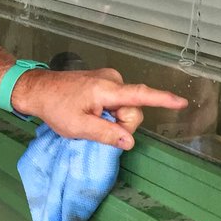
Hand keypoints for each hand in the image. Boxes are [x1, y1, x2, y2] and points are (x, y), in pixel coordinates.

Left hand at [11, 68, 187, 148]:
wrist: (38, 89)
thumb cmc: (56, 107)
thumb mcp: (78, 127)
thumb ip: (105, 134)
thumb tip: (129, 142)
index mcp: (107, 89)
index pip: (140, 95)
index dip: (163, 100)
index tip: (181, 102)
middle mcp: (112, 79)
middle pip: (133, 108)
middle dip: (121, 123)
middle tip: (97, 126)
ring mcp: (109, 78)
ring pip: (126, 106)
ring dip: (114, 117)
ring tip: (90, 117)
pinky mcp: (105, 80)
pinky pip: (118, 100)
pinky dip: (110, 110)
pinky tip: (92, 111)